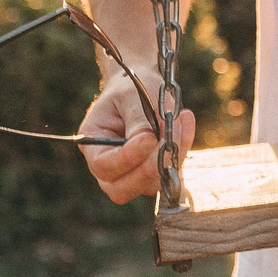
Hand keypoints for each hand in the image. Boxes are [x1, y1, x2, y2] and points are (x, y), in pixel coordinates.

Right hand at [78, 71, 195, 204]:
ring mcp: (131, 174)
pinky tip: (185, 122)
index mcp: (92, 144)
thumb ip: (139, 120)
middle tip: (169, 140)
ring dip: (171, 156)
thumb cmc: (131, 89)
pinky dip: (181, 152)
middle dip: (149, 169)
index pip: (104, 165)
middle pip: (121, 189)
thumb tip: (152, 143)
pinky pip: (170, 175)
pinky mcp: (154, 173)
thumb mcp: (132, 96)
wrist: (142, 87)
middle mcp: (109, 166)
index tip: (151, 138)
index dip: (127, 157)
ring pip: (150, 184)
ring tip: (180, 118)